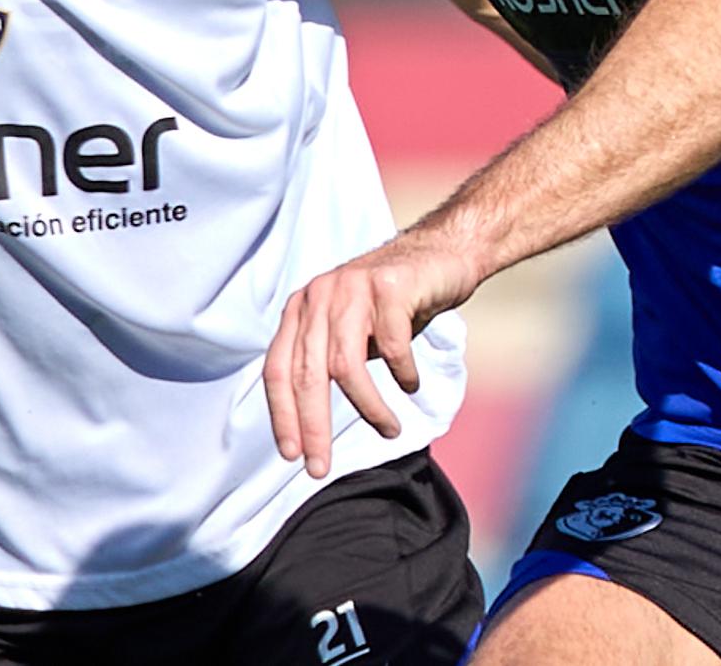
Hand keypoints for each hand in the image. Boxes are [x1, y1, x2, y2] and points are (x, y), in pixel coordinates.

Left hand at [264, 227, 482, 477]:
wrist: (442, 253)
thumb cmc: (395, 303)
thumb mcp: (350, 330)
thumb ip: (326, 360)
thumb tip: (308, 422)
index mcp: (302, 309)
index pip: (278, 370)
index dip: (282, 415)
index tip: (292, 455)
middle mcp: (319, 295)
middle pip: (308, 374)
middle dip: (314, 426)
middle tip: (322, 466)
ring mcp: (352, 286)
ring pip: (346, 365)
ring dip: (368, 407)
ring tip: (390, 429)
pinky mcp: (389, 285)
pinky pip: (392, 345)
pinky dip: (402, 373)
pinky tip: (411, 385)